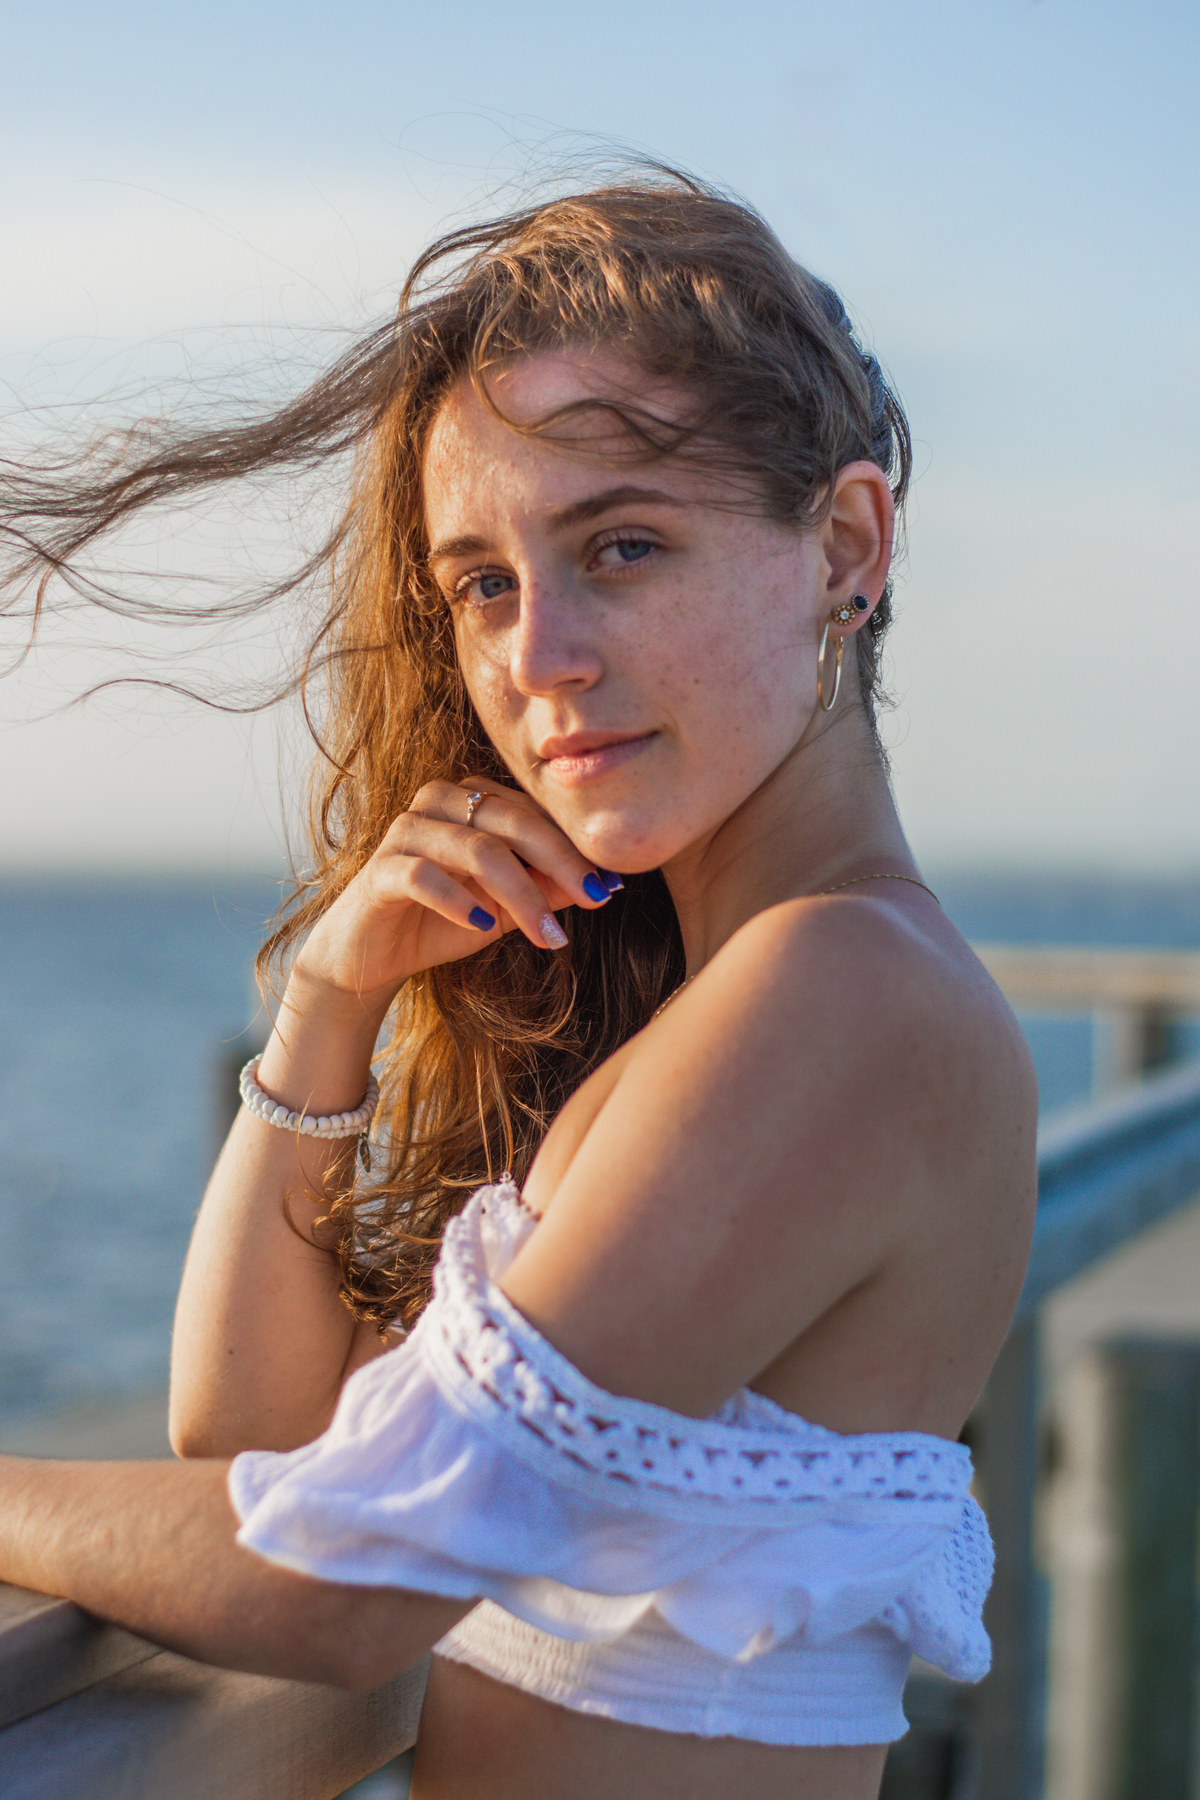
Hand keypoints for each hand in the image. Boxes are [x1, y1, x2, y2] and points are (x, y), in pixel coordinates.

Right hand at [292, 779, 618, 1007]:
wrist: (370, 956)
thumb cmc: (442, 922)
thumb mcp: (505, 908)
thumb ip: (546, 889)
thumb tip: (605, 883)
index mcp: (472, 799)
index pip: (534, 813)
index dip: (576, 848)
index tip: (613, 886)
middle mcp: (438, 802)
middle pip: (512, 821)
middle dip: (560, 863)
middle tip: (597, 899)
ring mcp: (406, 833)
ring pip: (476, 849)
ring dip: (520, 894)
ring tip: (548, 936)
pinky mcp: (379, 870)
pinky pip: (423, 876)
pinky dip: (458, 901)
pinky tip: (482, 927)